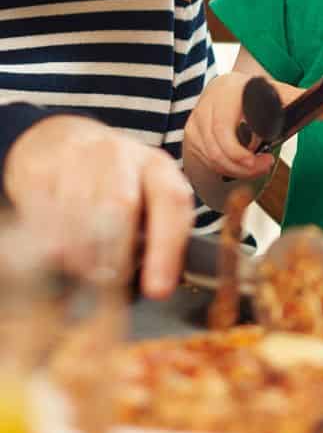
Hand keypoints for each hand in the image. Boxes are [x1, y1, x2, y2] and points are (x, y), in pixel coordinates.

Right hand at [5, 114, 193, 298]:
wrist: (65, 142)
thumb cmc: (117, 184)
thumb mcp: (148, 201)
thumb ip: (158, 235)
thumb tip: (159, 284)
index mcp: (157, 166)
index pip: (172, 202)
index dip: (166, 250)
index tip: (157, 291)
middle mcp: (121, 154)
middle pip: (122, 203)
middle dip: (116, 253)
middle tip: (110, 283)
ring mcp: (77, 155)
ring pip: (80, 208)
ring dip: (81, 252)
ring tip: (84, 272)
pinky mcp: (40, 166)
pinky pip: (43, 209)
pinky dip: (50, 239)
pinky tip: (57, 253)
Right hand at [183, 71, 287, 181]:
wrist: (229, 87)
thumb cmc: (253, 92)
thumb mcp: (275, 90)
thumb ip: (297, 100)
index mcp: (226, 92)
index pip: (223, 130)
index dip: (241, 153)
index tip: (266, 160)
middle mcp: (205, 107)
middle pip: (217, 150)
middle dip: (243, 167)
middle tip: (266, 167)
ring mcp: (195, 123)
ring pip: (211, 159)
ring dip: (236, 170)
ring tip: (258, 168)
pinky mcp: (191, 136)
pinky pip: (206, 161)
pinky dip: (225, 168)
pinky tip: (243, 167)